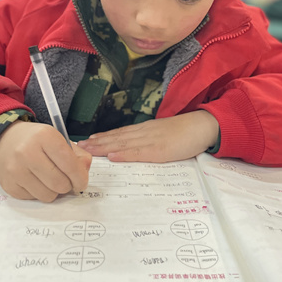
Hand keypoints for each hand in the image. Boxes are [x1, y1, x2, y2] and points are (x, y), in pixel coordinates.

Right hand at [0, 121, 91, 201]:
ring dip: (54, 192)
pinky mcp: (9, 185)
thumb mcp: (59, 139)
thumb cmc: (38, 141)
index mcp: (45, 136)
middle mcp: (27, 152)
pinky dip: (40, 193)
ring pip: (48, 195)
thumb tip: (85, 172)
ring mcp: (15, 170)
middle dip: (68, 186)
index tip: (82, 183)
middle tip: (67, 181)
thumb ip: (77, 155)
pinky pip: (34, 199)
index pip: (69, 164)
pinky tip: (36, 181)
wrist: (5, 140)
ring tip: (51, 180)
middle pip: (59, 183)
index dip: (80, 177)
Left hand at [77, 110, 218, 162]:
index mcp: (145, 130)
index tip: (86, 140)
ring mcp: (151, 140)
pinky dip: (124, 154)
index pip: (119, 133)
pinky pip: (139, 152)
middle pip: (116, 137)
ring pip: (123, 144)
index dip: (102, 137)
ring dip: (104, 147)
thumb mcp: (164, 134)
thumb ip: (150, 139)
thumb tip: (134, 148)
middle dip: (97, 143)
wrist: (203, 125)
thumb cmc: (186, 132)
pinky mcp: (160, 149)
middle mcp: (144, 132)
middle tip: (78, 147)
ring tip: (87, 150)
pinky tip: (112, 156)